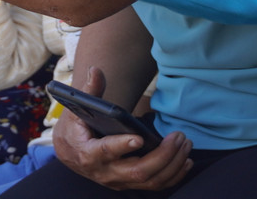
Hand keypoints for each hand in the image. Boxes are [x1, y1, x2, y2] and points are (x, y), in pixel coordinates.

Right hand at [53, 67, 192, 190]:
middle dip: (162, 156)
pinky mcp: (129, 184)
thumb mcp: (77, 110)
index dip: (122, 146)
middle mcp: (105, 172)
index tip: (139, 138)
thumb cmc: (76, 130)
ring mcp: (119, 181)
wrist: (71, 154)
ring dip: (172, 165)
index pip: (105, 152)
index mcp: (88, 153)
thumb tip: (95, 70)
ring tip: (185, 144)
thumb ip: (89, 91)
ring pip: (150, 180)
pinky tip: (185, 161)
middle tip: (178, 136)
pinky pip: (155, 185)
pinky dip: (173, 176)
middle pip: (137, 171)